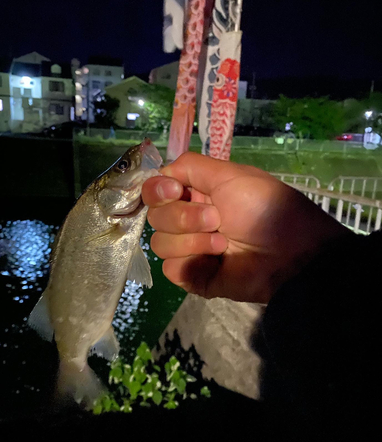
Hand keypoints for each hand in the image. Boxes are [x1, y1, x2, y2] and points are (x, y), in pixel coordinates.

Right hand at [142, 153, 349, 302]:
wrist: (288, 252)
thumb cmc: (263, 207)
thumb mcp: (231, 175)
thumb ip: (191, 166)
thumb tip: (163, 174)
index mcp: (195, 194)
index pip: (155, 190)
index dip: (157, 190)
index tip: (175, 191)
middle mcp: (188, 220)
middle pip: (155, 216)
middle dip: (183, 216)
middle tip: (216, 219)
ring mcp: (190, 249)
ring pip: (160, 243)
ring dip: (191, 240)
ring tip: (222, 243)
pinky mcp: (194, 275)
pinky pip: (171, 268)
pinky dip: (190, 261)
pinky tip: (215, 260)